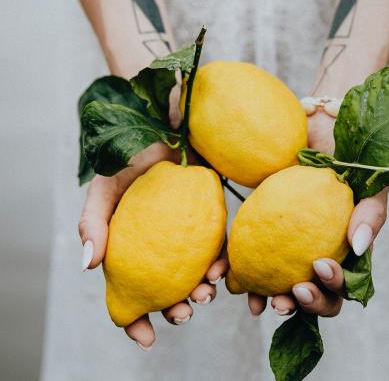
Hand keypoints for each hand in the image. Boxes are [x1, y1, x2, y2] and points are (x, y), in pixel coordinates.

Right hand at [78, 142, 228, 349]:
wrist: (166, 128)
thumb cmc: (131, 158)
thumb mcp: (105, 188)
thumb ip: (92, 222)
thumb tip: (88, 265)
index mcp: (130, 247)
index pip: (127, 292)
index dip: (134, 320)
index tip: (146, 338)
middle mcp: (158, 246)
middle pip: (167, 290)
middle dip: (178, 310)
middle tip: (187, 311)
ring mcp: (185, 235)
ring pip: (195, 275)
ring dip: (203, 291)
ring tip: (208, 292)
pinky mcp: (209, 220)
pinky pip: (216, 248)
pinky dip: (220, 262)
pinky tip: (222, 267)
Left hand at [247, 111, 388, 317]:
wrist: (322, 132)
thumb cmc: (352, 163)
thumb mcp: (369, 187)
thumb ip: (370, 215)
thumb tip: (357, 246)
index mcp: (341, 256)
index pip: (336, 291)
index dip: (326, 295)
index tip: (316, 268)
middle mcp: (313, 256)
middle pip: (308, 297)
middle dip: (297, 306)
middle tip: (284, 299)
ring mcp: (287, 245)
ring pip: (277, 285)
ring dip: (267, 299)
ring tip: (256, 303)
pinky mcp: (261, 229)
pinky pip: (249, 256)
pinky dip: (238, 271)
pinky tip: (225, 274)